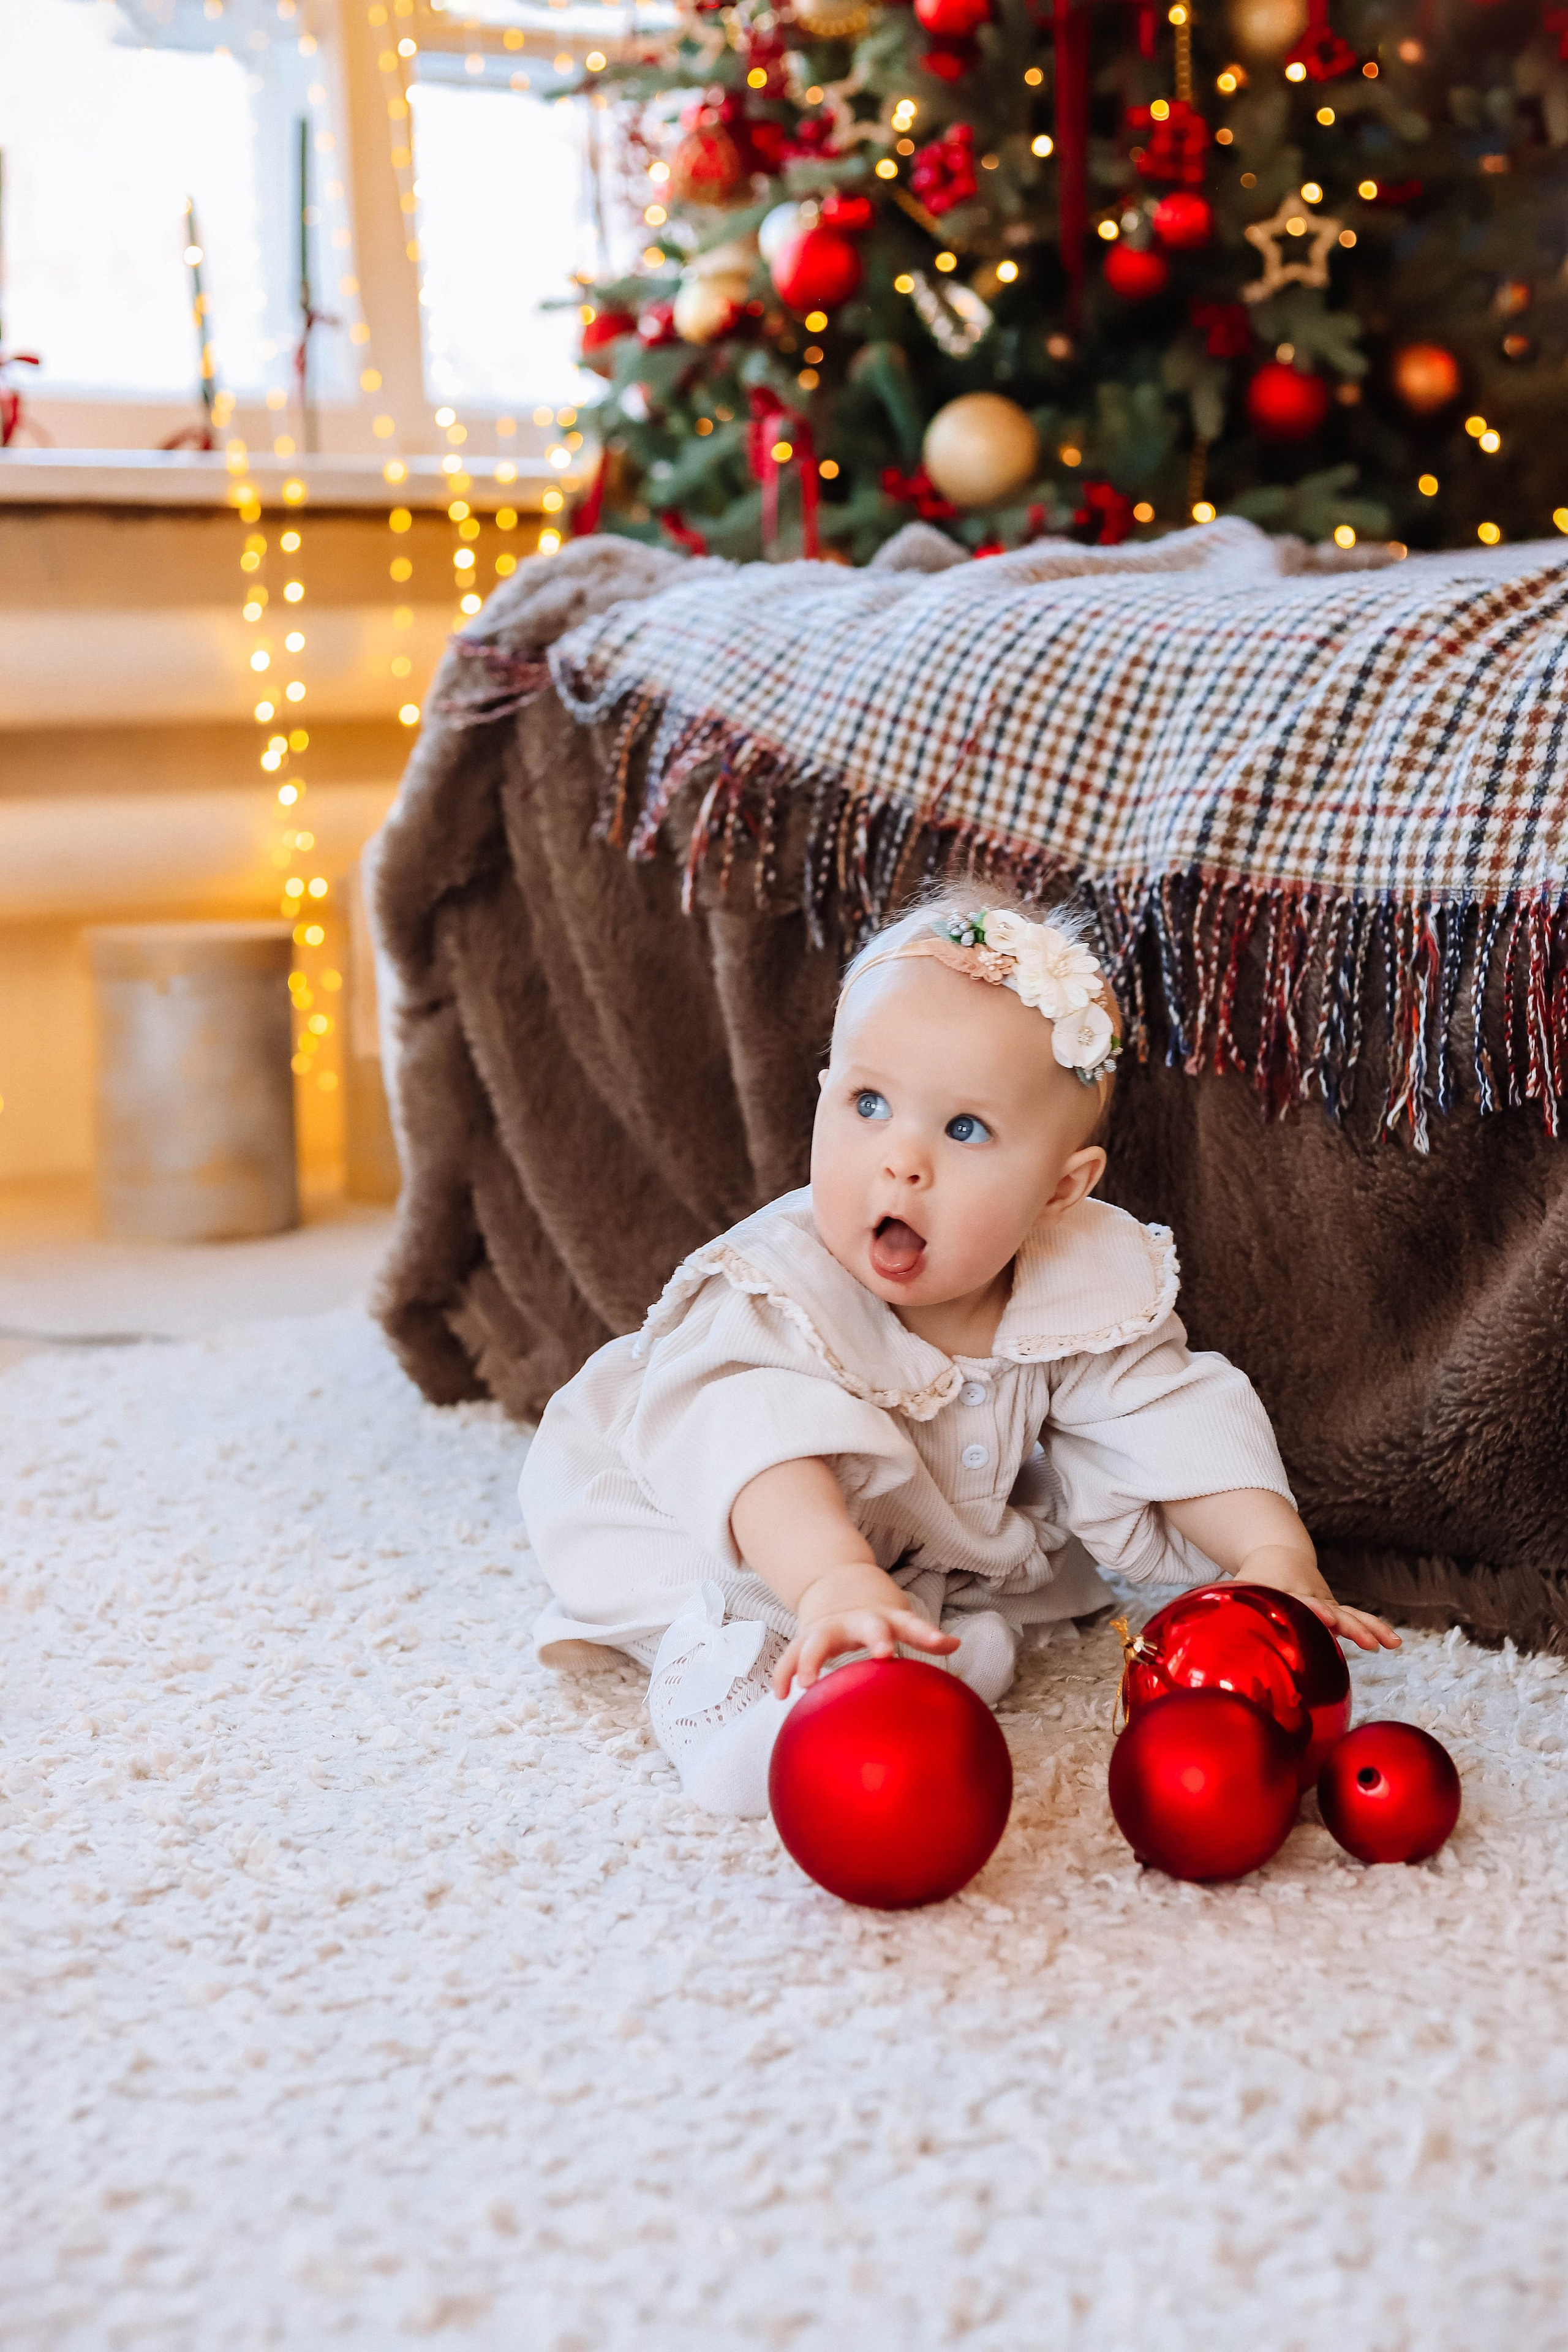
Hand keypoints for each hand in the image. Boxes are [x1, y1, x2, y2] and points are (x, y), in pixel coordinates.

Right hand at [771, 1562, 959, 1696]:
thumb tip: (957, 1645)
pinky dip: (785, 1673)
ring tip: (807, 1683)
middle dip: (876, 1638)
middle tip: (884, 1653)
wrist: (836, 1583)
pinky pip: (791, 1656)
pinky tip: (781, 1694)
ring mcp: (828, 1628)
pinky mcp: (805, 1639)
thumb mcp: (900, 1618)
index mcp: (885, 1618)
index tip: (942, 1644)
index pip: (912, 1625)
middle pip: (868, 1626)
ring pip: (817, 1640)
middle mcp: (857, 1620)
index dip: (927, 1635)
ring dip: (811, 1660)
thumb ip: (924, 1635)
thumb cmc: (876, 1613)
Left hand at [1231, 1558, 1400, 1652]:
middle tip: (1357, 1634)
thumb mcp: (1239, 1590)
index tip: (1323, 1616)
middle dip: (1343, 1622)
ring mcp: (1324, 1602)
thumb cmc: (1254, 1581)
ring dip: (1367, 1628)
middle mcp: (1308, 1596)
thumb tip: (1201, 1634)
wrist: (1278, 1556)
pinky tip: (1393, 1642)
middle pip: (1327, 1609)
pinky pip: (1358, 1618)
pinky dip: (1375, 1628)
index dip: (1310, 1610)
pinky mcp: (1334, 1607)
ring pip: (1349, 1614)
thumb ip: (1225, 1610)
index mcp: (1283, 1591)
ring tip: (1388, 1643)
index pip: (1297, 1601)